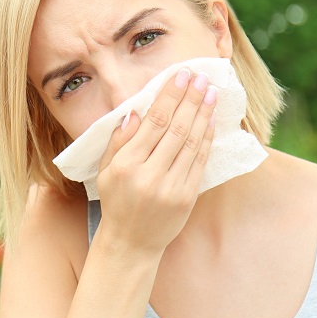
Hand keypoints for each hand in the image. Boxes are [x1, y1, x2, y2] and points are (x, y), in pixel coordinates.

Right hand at [94, 67, 217, 258]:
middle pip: (175, 129)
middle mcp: (149, 176)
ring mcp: (171, 188)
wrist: (132, 242)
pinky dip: (206, 138)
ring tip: (211, 92)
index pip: (153, 123)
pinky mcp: (187, 197)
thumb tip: (135, 113)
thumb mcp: (105, 171)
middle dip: (190, 99)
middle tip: (202, 77)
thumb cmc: (116, 201)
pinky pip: (199, 161)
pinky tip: (211, 120)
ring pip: (191, 143)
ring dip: (203, 114)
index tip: (181, 75)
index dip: (170, 96)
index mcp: (126, 165)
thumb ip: (118, 141)